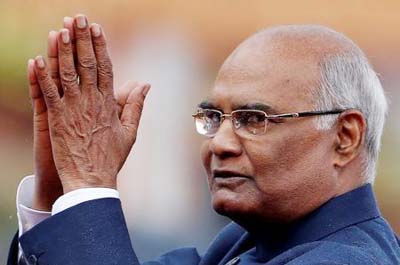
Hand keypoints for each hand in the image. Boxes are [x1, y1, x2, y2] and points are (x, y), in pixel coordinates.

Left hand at [30, 14, 149, 192]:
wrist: (92, 179)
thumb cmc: (111, 157)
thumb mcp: (129, 131)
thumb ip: (136, 105)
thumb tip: (145, 84)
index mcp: (109, 103)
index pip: (105, 68)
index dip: (100, 47)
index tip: (96, 29)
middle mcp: (92, 101)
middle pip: (87, 64)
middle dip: (82, 39)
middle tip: (78, 18)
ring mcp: (73, 109)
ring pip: (68, 74)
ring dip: (64, 50)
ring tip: (62, 30)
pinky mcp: (57, 118)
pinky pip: (49, 93)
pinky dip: (42, 75)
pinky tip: (38, 58)